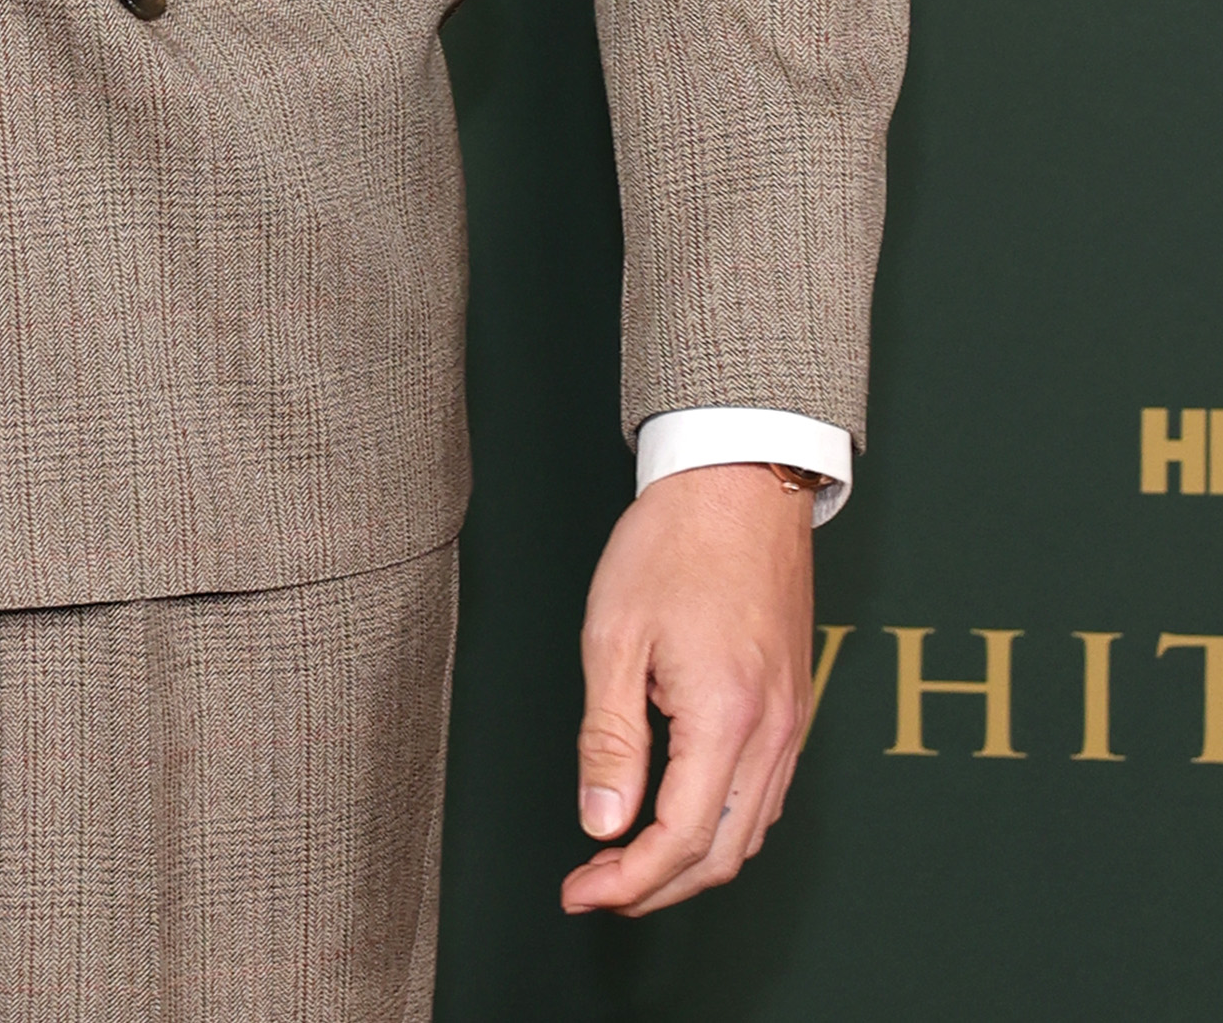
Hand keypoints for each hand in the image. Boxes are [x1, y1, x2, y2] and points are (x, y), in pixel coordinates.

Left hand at [561, 462, 812, 917]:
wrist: (739, 480)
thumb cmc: (672, 543)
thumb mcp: (614, 635)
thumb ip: (610, 739)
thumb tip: (601, 823)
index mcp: (726, 716)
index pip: (681, 840)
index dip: (627, 881)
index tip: (578, 892)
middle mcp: (772, 729)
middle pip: (722, 853)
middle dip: (657, 887)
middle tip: (596, 888)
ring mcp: (791, 718)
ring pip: (751, 832)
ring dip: (691, 863)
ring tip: (627, 860)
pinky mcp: (794, 703)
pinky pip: (767, 795)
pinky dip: (724, 826)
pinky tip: (681, 815)